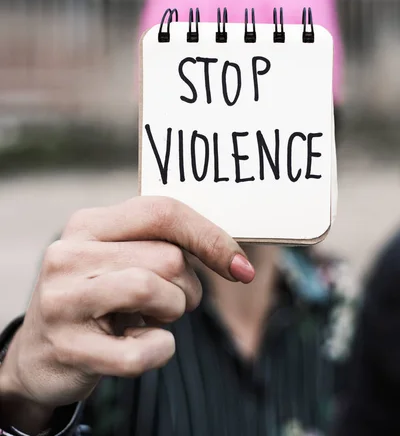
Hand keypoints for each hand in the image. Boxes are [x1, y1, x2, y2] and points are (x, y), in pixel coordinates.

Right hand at [0, 197, 253, 429]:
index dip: (210, 237)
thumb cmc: (100, 299)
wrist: (39, 354)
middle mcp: (69, 254)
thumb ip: (163, 244)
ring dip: (173, 311)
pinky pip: (142, 350)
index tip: (240, 266)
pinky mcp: (68, 346)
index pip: (162, 212)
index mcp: (88, 224)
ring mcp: (63, 300)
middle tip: (170, 300)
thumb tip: (235, 255)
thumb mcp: (121, 260)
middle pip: (168, 257)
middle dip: (187, 286)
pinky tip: (144, 344)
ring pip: (155, 291)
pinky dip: (160, 350)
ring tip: (151, 318)